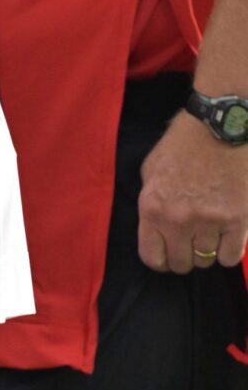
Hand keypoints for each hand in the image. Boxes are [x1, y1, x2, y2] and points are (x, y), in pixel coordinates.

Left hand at [137, 112, 247, 273]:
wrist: (221, 125)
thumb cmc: (183, 143)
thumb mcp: (151, 170)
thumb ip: (151, 201)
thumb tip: (155, 227)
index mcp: (152, 209)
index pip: (153, 258)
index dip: (162, 260)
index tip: (170, 253)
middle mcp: (178, 220)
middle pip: (181, 264)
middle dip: (186, 257)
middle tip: (193, 243)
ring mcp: (209, 221)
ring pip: (206, 260)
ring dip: (209, 251)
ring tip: (212, 234)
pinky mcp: (237, 219)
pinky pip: (231, 256)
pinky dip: (230, 251)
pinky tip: (228, 238)